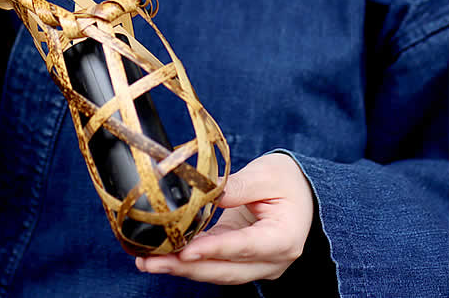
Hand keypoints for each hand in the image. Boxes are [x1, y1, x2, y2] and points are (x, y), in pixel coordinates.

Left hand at [137, 152, 313, 283]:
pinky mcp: (240, 263)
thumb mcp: (267, 175)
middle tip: (150, 261)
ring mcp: (257, 266)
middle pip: (225, 269)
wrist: (302, 193)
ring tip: (146, 260)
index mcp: (284, 237)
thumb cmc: (288, 181)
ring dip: (180, 268)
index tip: (186, 251)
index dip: (214, 249)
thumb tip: (202, 192)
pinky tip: (161, 256)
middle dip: (186, 267)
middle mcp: (272, 260)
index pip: (245, 246)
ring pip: (216, 272)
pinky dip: (187, 262)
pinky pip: (212, 265)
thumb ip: (238, 186)